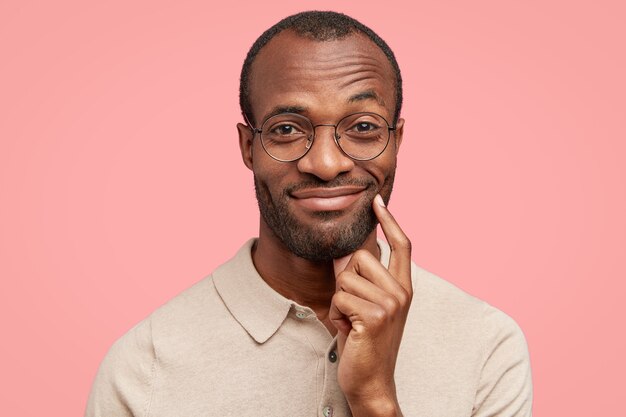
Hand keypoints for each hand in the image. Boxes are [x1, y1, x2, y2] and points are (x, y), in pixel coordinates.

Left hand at [330, 194, 412, 416]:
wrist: (371, 381)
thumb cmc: (365, 342)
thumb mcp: (366, 305)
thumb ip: (362, 279)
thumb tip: (344, 253)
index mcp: (403, 287)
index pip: (401, 245)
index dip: (389, 220)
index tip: (376, 201)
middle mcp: (402, 291)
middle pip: (361, 256)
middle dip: (345, 280)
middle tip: (352, 309)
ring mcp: (392, 303)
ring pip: (346, 277)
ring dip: (338, 301)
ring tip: (351, 321)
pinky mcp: (376, 315)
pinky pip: (340, 297)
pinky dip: (335, 313)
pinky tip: (349, 330)